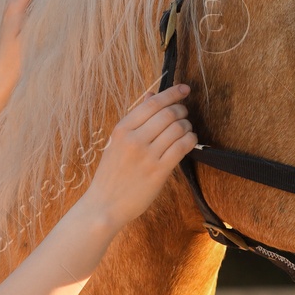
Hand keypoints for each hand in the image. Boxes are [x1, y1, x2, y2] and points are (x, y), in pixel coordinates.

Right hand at [77, 82, 194, 230]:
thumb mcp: (116, 142)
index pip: (152, 103)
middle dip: (182, 110)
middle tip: (184, 114)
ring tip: (185, 130)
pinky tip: (188, 141)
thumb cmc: (111, 173)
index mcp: (122, 129)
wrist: (104, 205)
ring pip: (178, 129)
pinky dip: (190, 140)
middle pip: (168, 114)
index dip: (172, 93)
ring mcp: (147, 156)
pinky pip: (182, 147)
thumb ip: (135, 119)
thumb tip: (151, 96)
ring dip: (187, 126)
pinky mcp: (158, 172)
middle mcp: (134, 140)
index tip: (185, 89)